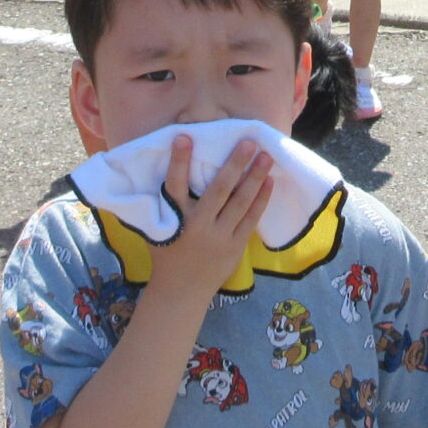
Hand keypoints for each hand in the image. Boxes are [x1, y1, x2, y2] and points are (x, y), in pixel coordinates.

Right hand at [149, 133, 272, 301]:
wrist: (181, 290)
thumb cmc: (167, 253)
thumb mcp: (158, 227)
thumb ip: (165, 202)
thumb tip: (171, 166)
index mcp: (175, 219)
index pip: (175, 185)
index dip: (179, 161)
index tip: (184, 136)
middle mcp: (198, 226)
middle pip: (218, 190)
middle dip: (234, 164)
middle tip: (249, 141)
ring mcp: (219, 237)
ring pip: (240, 203)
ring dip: (254, 178)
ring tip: (267, 157)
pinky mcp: (235, 247)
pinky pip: (250, 220)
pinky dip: (260, 200)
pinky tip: (270, 183)